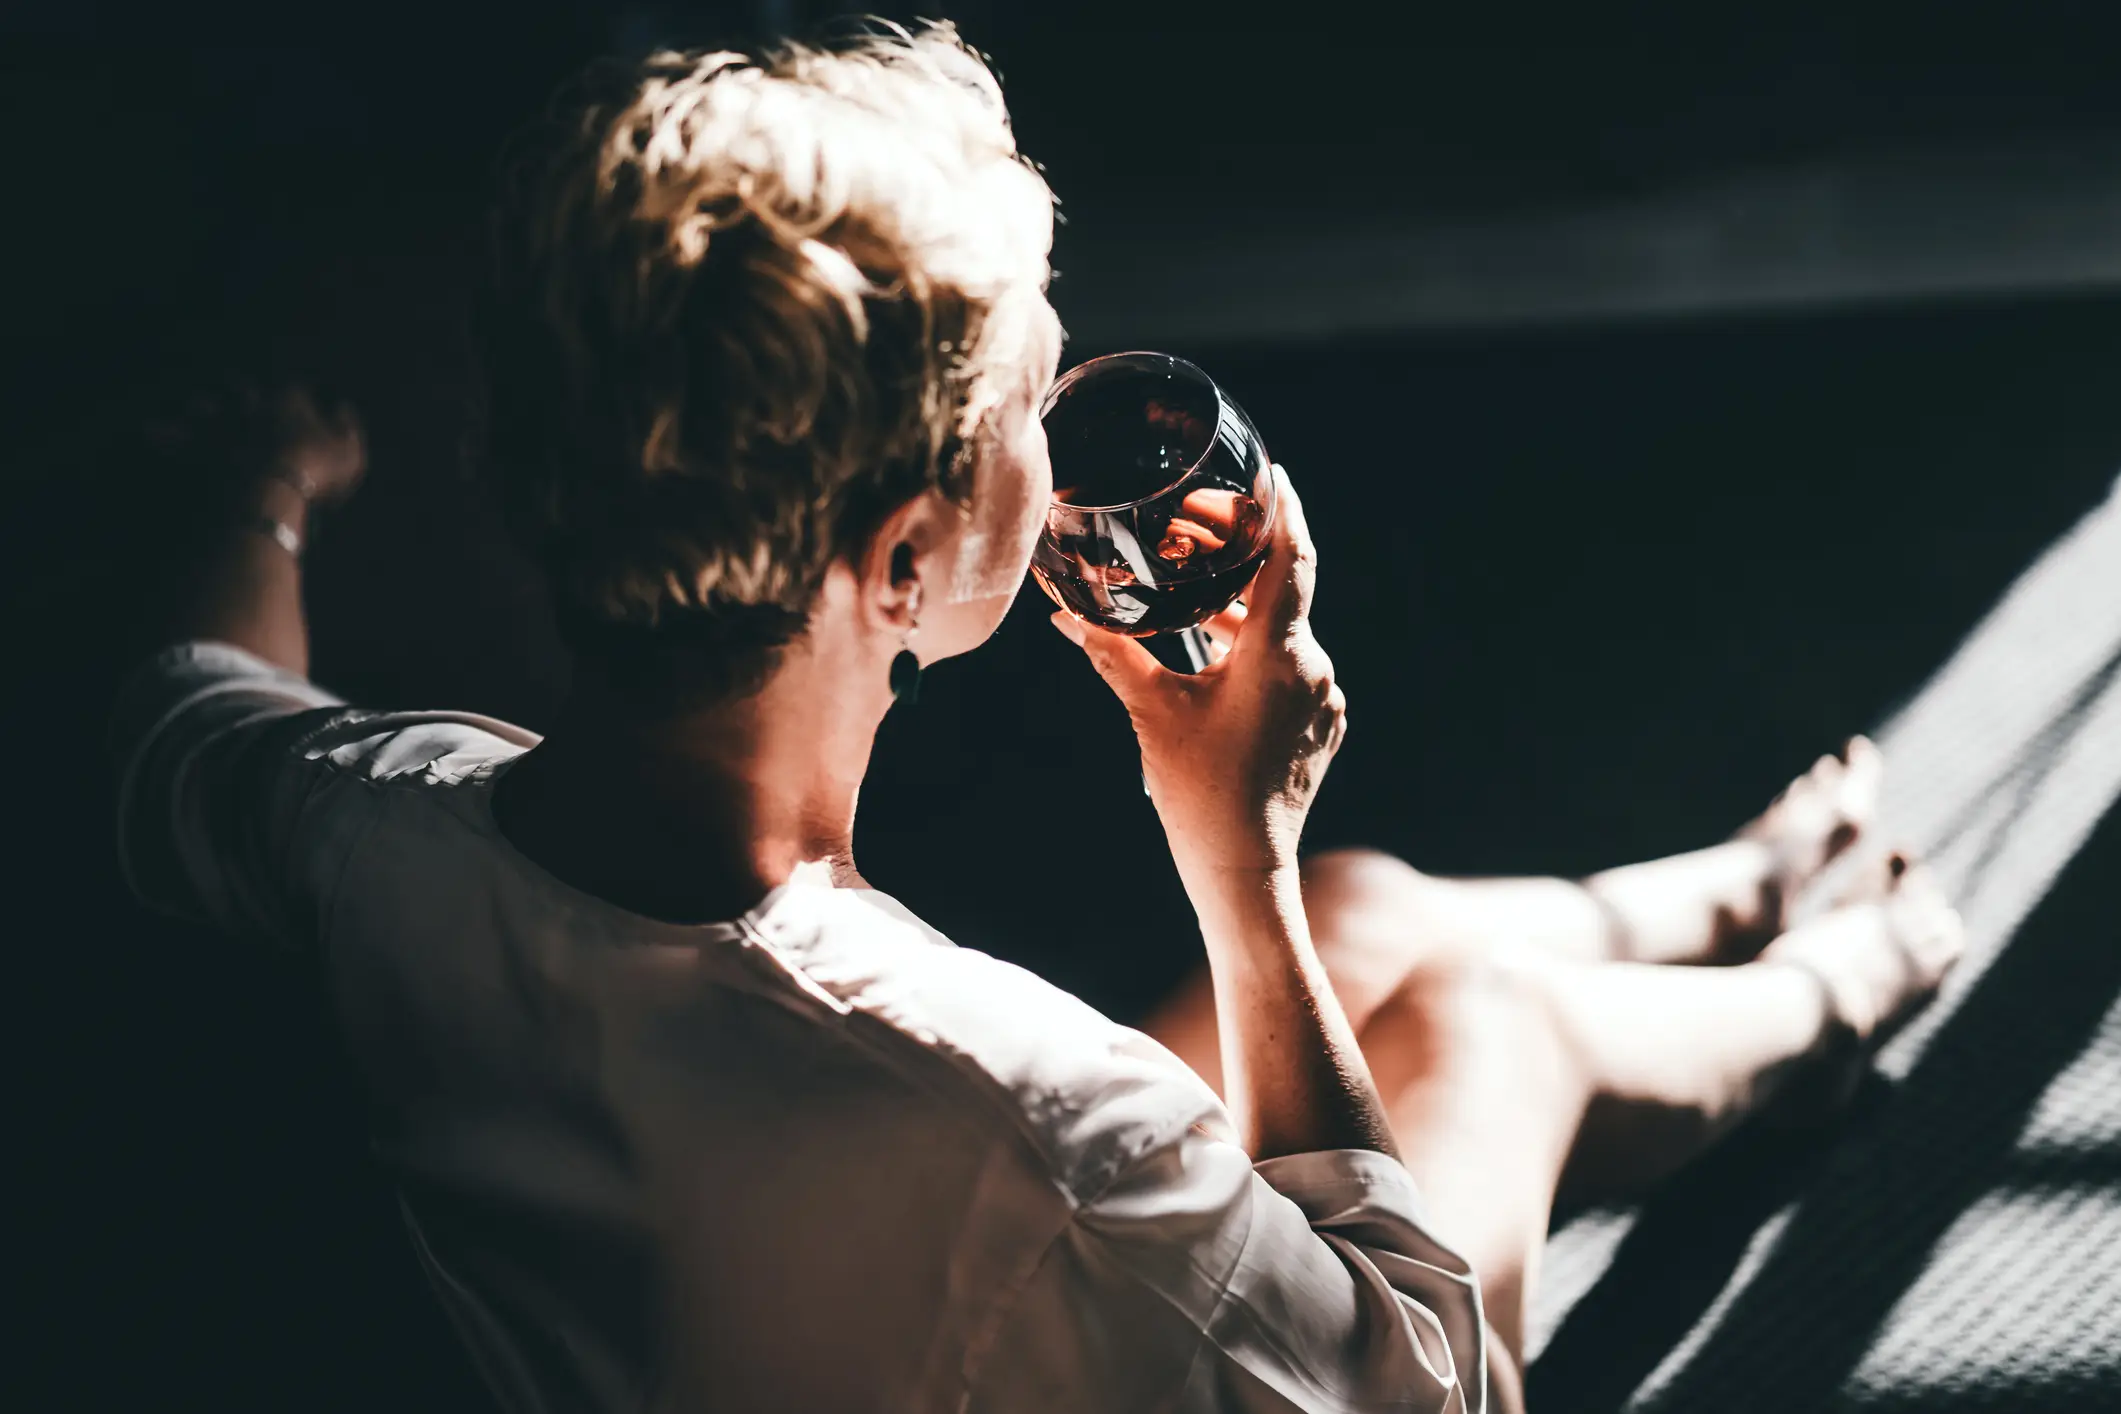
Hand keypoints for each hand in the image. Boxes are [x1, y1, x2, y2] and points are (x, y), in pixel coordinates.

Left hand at [148, 379, 367, 505]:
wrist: (269, 488)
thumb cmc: (316, 469)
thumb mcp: (349, 451)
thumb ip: (347, 426)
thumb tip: (343, 406)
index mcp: (287, 401)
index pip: (293, 388)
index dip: (296, 394)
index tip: (299, 399)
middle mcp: (249, 406)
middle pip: (240, 388)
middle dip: (238, 389)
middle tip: (234, 387)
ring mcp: (220, 426)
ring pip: (204, 407)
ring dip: (200, 407)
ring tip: (193, 405)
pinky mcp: (197, 449)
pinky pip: (174, 438)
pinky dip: (162, 434)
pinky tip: (149, 430)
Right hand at [1052, 465, 1345, 882]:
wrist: (1243, 871)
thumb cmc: (1199, 792)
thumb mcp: (1150, 712)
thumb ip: (1114, 653)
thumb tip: (1067, 616)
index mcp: (1279, 655)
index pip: (1292, 558)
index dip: (1283, 510)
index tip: (1273, 474)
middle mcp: (1313, 671)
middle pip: (1283, 594)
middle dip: (1243, 565)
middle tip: (1202, 537)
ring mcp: (1323, 703)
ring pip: (1283, 637)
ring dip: (1243, 617)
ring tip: (1196, 606)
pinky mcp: (1321, 730)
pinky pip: (1291, 674)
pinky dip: (1257, 658)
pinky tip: (1216, 666)